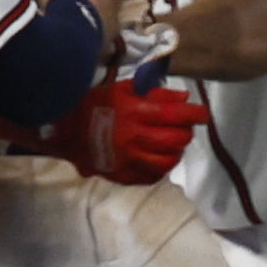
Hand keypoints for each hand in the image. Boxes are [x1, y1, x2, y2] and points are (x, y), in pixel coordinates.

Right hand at [74, 73, 207, 184]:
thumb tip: (183, 98)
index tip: (203, 113)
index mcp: (134, 113)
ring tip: (174, 143)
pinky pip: (153, 176)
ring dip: (177, 151)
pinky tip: (160, 157)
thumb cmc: (95, 105)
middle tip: (184, 127)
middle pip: (175, 141)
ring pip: (167, 161)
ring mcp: (129, 160)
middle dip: (186, 133)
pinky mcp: (124, 175)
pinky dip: (162, 167)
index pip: (175, 116)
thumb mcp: (123, 90)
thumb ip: (155, 93)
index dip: (195, 114)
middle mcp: (134, 138)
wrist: (63, 131)